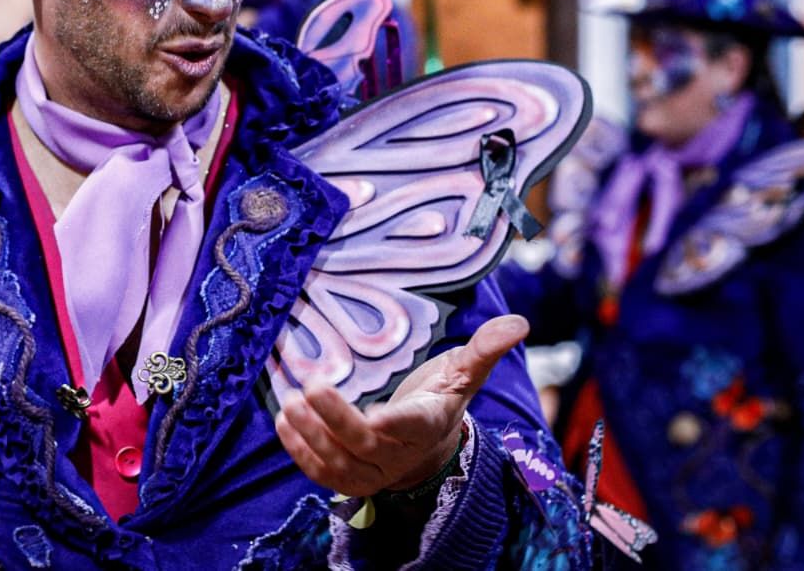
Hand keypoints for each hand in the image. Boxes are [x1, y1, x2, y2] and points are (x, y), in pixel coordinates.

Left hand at [275, 314, 528, 496]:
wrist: (425, 446)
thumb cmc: (439, 398)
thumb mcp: (462, 372)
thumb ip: (485, 349)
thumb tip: (520, 323)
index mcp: (428, 424)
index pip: (413, 426)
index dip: (395, 423)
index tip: (376, 414)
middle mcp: (399, 453)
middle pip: (366, 445)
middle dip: (337, 420)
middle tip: (312, 385)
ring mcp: (372, 472)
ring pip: (338, 464)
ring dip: (310, 436)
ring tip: (289, 401)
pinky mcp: (347, 479)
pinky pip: (322, 475)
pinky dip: (299, 452)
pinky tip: (283, 421)